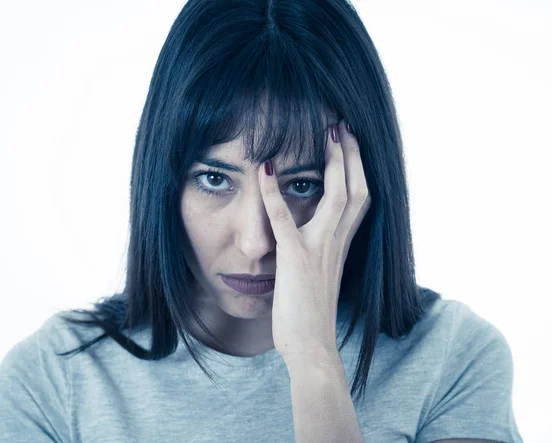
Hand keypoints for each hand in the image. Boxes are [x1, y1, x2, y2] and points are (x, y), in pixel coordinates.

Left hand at [258, 119, 370, 366]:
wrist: (313, 349)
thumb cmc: (311, 316)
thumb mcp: (321, 277)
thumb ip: (320, 253)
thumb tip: (312, 236)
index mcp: (342, 247)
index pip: (359, 200)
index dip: (358, 170)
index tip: (350, 144)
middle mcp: (337, 243)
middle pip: (357, 189)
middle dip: (353, 155)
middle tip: (343, 125)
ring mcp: (319, 250)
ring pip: (336, 196)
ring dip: (332, 161)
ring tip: (325, 131)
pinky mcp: (295, 261)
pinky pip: (284, 220)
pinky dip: (272, 193)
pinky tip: (264, 168)